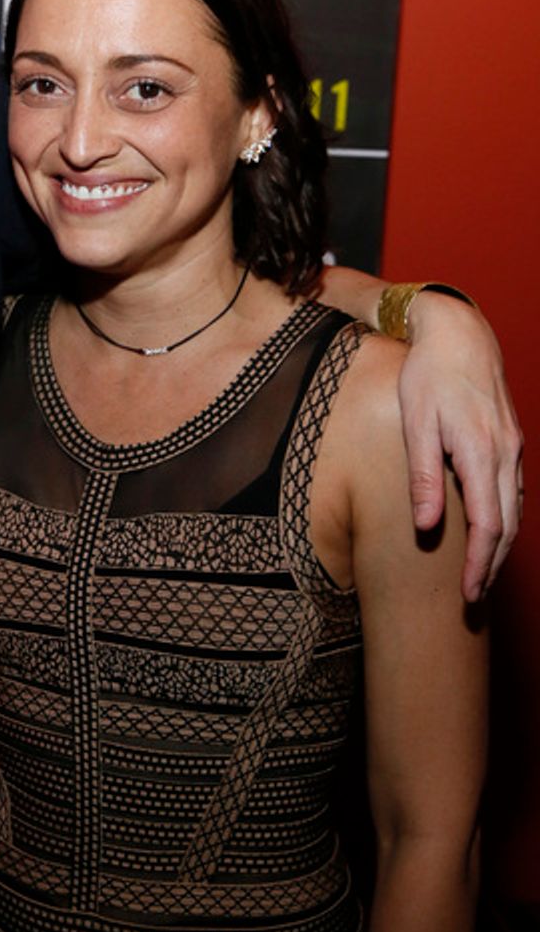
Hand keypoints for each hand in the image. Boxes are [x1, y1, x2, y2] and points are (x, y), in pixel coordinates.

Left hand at [397, 293, 522, 601]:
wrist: (458, 334)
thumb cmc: (428, 375)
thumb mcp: (415, 423)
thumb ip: (422, 477)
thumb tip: (426, 527)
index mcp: (481, 453)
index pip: (488, 525)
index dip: (480, 563)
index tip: (469, 591)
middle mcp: (505, 454)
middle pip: (507, 525)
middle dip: (493, 564)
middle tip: (474, 596)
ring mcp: (512, 447)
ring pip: (515, 509)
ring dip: (501, 545)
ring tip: (483, 573)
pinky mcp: (510, 441)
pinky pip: (513, 490)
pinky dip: (505, 518)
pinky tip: (493, 531)